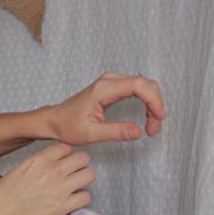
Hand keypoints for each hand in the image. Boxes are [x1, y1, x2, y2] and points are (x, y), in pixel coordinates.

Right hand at [0, 143, 93, 214]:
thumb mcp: (15, 171)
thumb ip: (35, 166)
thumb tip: (44, 169)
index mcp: (38, 160)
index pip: (66, 148)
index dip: (66, 156)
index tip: (63, 163)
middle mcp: (52, 171)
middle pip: (83, 159)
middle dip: (79, 166)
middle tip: (73, 174)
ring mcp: (59, 188)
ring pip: (89, 175)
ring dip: (83, 180)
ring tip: (74, 187)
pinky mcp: (62, 207)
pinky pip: (86, 197)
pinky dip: (81, 199)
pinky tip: (71, 202)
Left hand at [46, 72, 165, 143]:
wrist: (54, 120)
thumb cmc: (67, 126)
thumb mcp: (91, 133)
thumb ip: (115, 132)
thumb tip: (138, 132)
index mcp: (104, 89)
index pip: (139, 86)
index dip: (154, 100)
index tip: (159, 118)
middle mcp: (109, 80)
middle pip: (145, 84)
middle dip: (155, 105)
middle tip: (153, 129)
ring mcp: (112, 82)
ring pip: (144, 86)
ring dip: (152, 105)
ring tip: (151, 126)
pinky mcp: (113, 87)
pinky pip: (138, 89)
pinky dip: (146, 102)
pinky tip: (146, 118)